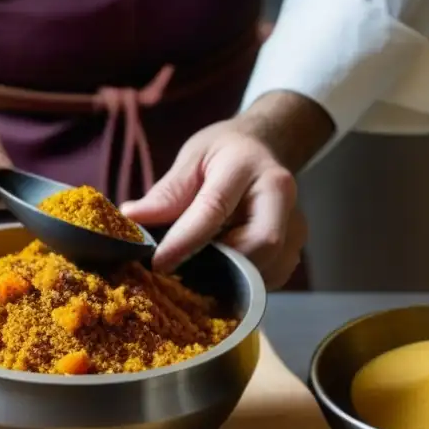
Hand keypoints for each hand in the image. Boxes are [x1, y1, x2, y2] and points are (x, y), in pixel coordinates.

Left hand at [122, 91, 333, 288]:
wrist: (264, 147)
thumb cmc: (224, 152)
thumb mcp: (191, 159)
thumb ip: (167, 192)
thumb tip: (132, 219)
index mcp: (246, 166)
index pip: (214, 209)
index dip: (185, 241)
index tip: (158, 262)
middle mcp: (280, 194)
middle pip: (259, 244)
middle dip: (220, 266)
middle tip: (183, 271)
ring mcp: (295, 222)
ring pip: (268, 267)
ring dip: (231, 278)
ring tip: (200, 269)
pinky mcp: (296, 245)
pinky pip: (271, 277)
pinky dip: (244, 281)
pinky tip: (223, 269)